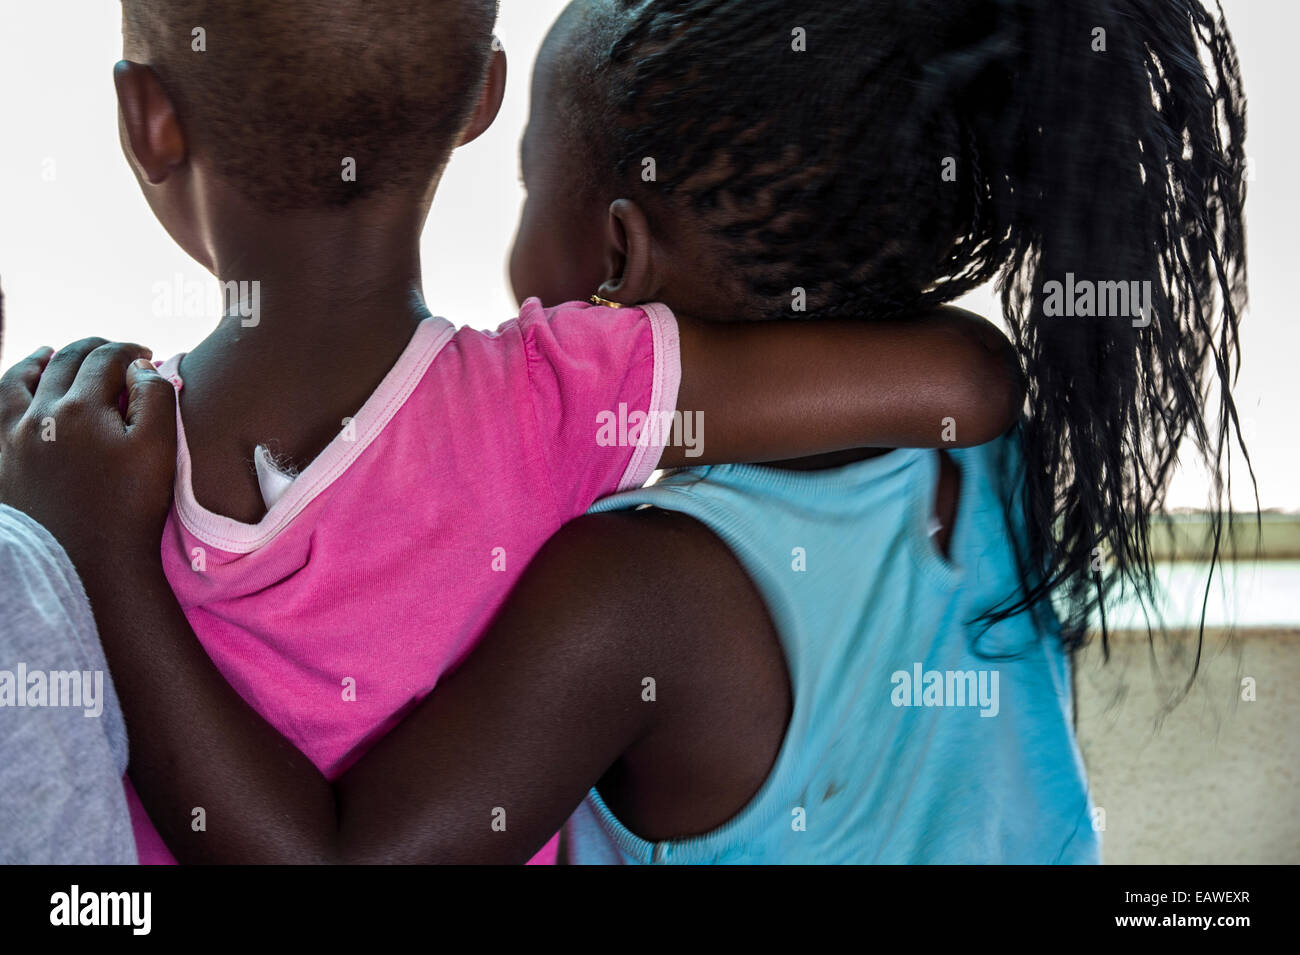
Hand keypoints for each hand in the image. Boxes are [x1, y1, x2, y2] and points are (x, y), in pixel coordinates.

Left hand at [0, 337, 177, 572]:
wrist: (89, 563)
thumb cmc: (132, 506)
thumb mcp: (159, 448)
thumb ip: (154, 397)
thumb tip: (139, 366)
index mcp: (81, 408)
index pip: (105, 359)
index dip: (130, 351)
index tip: (147, 357)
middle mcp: (39, 414)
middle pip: (64, 362)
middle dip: (93, 350)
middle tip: (114, 355)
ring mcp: (12, 438)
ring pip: (18, 378)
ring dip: (39, 361)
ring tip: (51, 354)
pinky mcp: (0, 461)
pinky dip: (7, 389)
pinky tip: (18, 390)